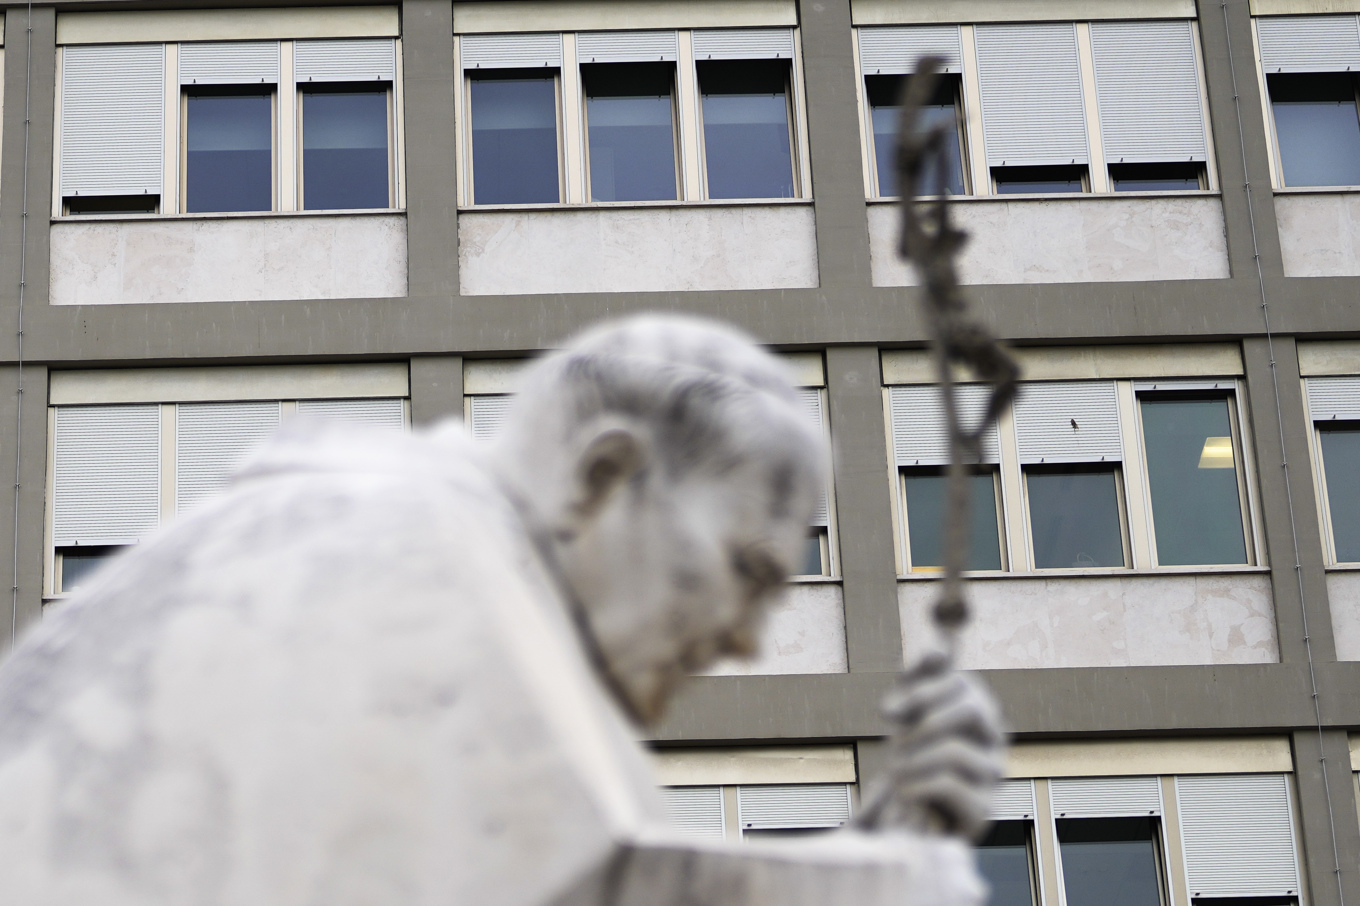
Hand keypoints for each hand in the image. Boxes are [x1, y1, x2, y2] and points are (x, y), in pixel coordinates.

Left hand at [856, 654, 1005, 838]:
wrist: (916, 807)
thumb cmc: (914, 749)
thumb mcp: (909, 707)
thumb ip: (920, 673)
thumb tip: (936, 645)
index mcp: (977, 702)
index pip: (958, 679)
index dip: (919, 691)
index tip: (886, 712)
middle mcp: (994, 735)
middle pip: (971, 708)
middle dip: (922, 723)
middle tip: (895, 741)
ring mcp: (993, 771)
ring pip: (954, 751)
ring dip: (912, 760)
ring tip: (895, 770)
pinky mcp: (984, 807)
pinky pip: (949, 786)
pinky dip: (916, 786)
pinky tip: (904, 792)